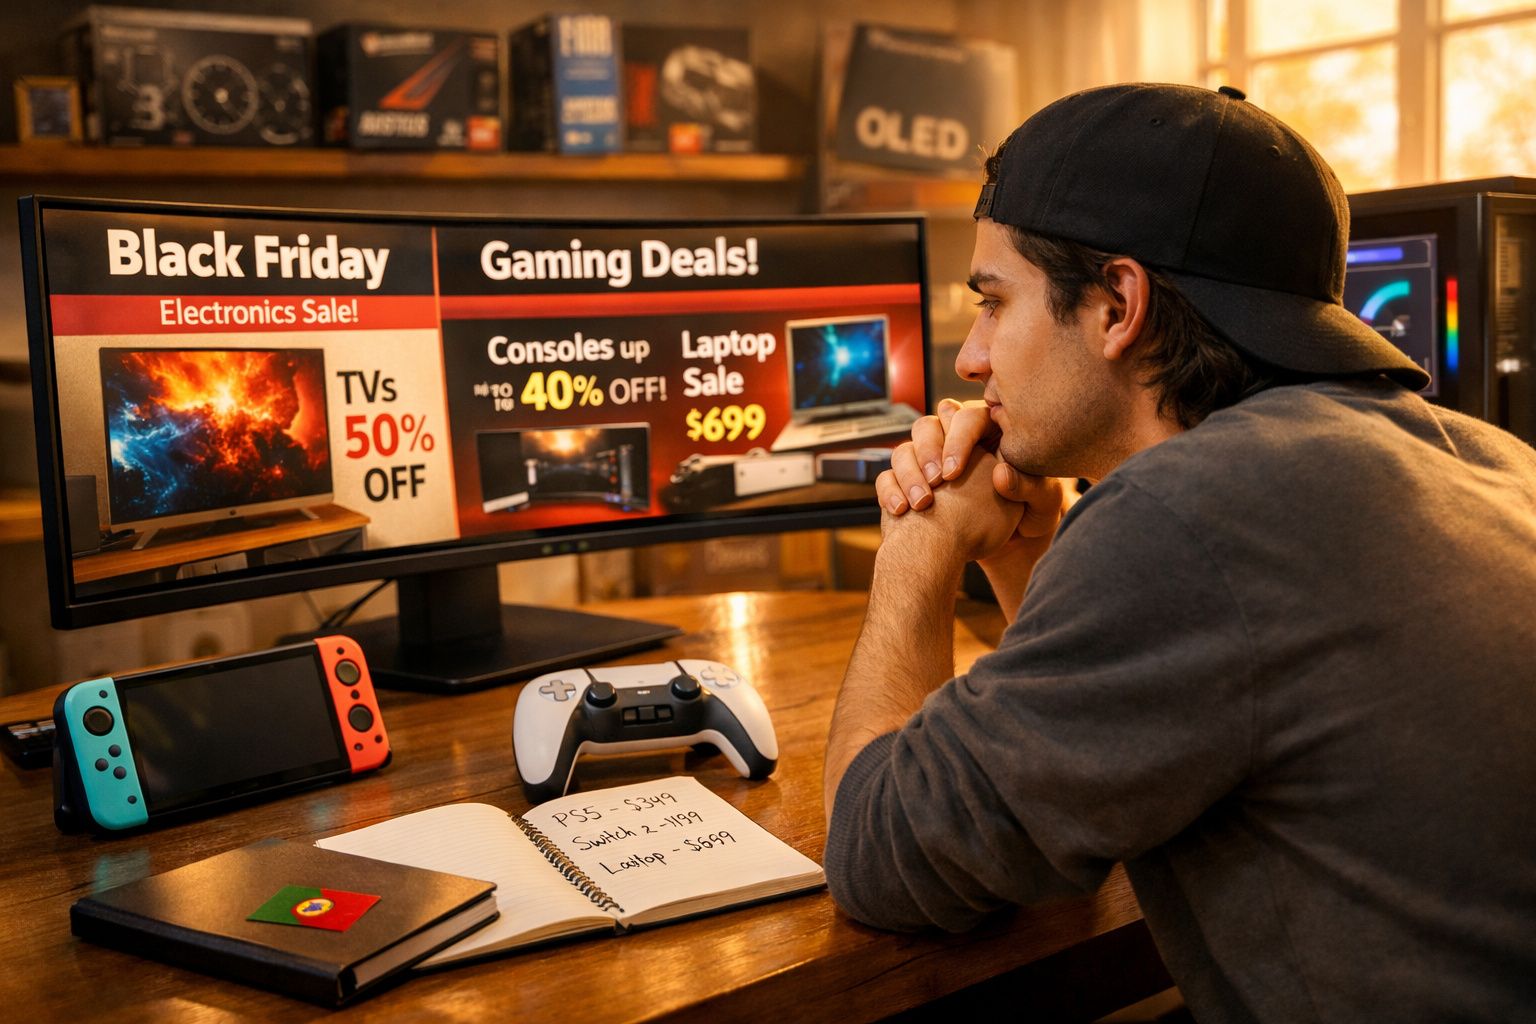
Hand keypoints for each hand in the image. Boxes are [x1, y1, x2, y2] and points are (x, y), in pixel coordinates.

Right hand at [876, 398, 1073, 543]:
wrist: (997, 555)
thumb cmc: (1025, 524)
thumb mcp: (1040, 504)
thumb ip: (1027, 486)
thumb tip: (1001, 474)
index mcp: (991, 438)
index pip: (970, 416)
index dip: (959, 438)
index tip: (954, 472)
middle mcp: (956, 446)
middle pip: (930, 424)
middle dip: (929, 451)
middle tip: (938, 481)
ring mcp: (929, 466)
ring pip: (905, 448)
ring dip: (909, 473)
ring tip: (922, 502)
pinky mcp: (907, 486)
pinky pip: (888, 478)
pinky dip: (891, 492)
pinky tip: (902, 511)